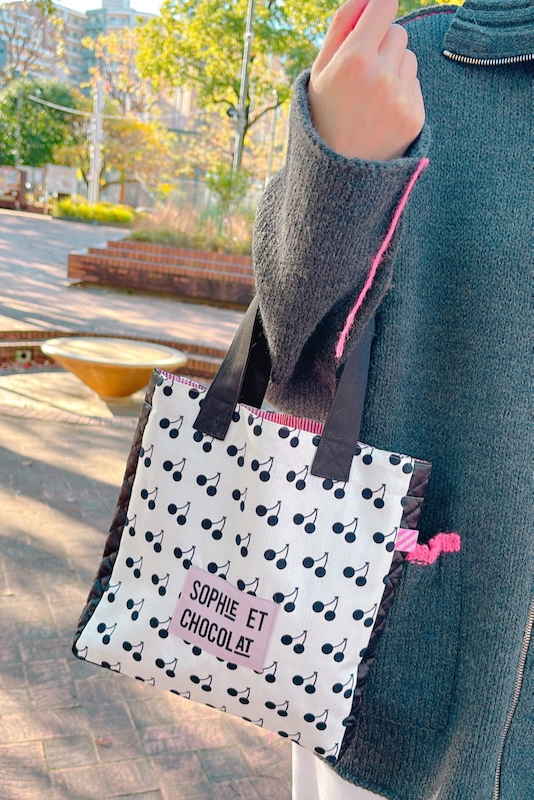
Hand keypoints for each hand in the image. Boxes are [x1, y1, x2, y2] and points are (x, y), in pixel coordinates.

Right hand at [309, 0, 424, 160]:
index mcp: (354, 59)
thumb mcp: (319, 70)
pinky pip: (414, 85)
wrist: (337, 173)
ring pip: (408, 58)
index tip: (373, 19)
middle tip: (362, 74)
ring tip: (370, 98)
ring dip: (393, 69)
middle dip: (382, 44)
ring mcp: (401, 98)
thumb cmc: (324, 115)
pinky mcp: (415, 116)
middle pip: (398, 32)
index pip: (385, 5)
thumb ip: (342, 24)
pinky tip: (381, 114)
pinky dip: (401, 93)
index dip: (378, 8)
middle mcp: (381, 76)